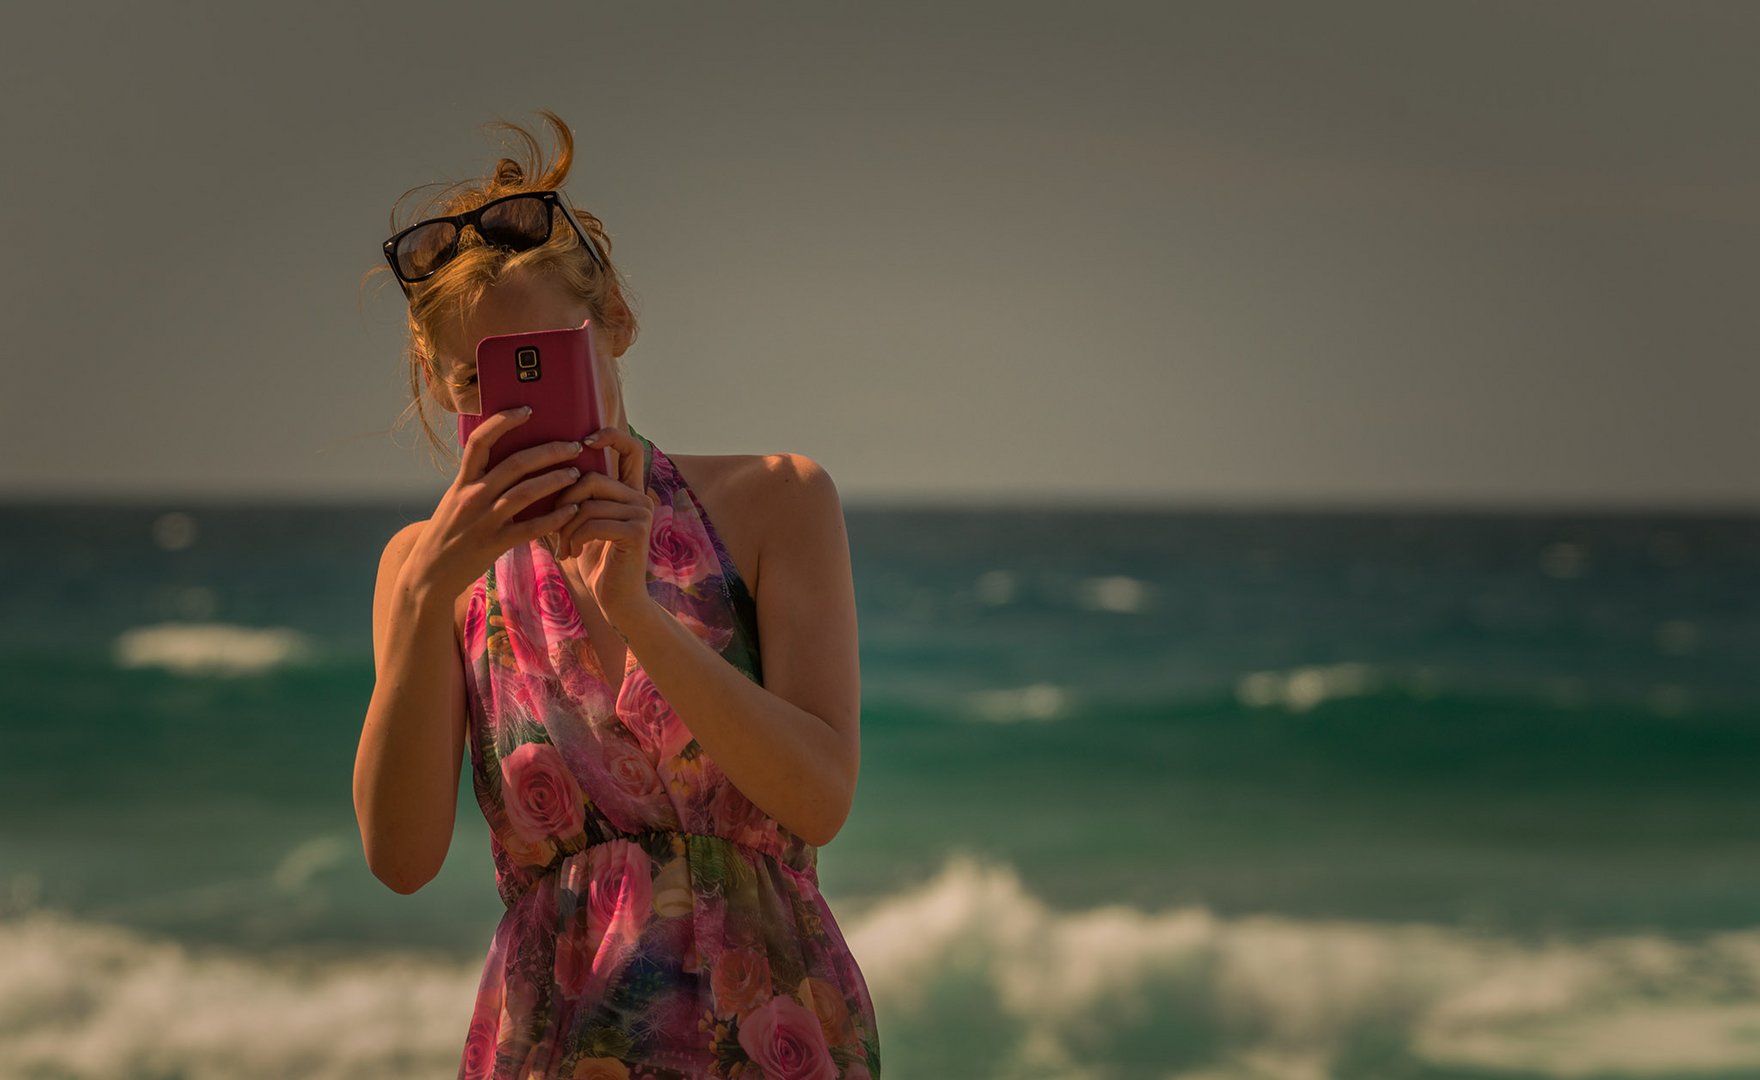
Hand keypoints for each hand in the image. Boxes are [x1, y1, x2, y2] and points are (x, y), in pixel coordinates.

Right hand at [402, 406, 589, 601]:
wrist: (429, 574)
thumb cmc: (448, 533)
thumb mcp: (455, 500)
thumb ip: (477, 481)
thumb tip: (509, 461)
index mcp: (462, 481)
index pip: (480, 441)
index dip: (504, 421)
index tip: (527, 409)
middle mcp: (472, 496)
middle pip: (515, 464)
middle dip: (548, 452)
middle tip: (573, 446)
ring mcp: (484, 520)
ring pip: (526, 493)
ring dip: (555, 480)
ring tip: (576, 474)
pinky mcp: (495, 544)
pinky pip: (531, 528)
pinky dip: (554, 517)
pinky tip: (571, 509)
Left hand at [549, 425, 660, 624]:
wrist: (616, 599)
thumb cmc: (593, 561)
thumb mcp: (581, 523)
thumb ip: (574, 497)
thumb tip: (540, 469)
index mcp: (629, 491)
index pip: (628, 448)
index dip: (609, 435)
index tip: (583, 441)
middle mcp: (640, 497)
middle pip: (592, 478)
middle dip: (564, 500)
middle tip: (554, 525)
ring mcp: (642, 513)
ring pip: (589, 502)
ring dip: (566, 526)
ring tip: (562, 546)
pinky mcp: (637, 532)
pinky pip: (594, 522)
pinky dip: (575, 537)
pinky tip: (570, 553)